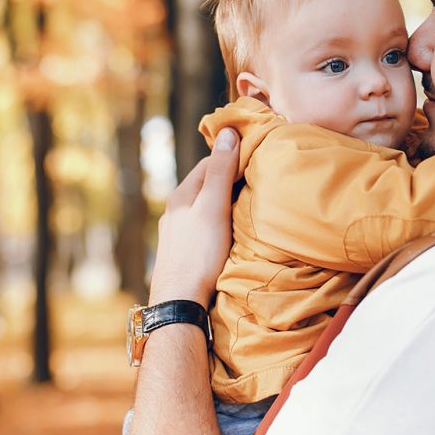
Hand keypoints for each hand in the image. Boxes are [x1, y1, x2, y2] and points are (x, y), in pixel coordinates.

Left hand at [148, 128, 240, 305]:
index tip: (257, 158)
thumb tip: (228, 131)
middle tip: (259, 182)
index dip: (232, 157)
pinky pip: (204, 230)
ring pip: (205, 210)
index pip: (209, 164)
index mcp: (181, 195)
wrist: (180, 303)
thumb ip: (222, 171)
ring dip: (226, 205)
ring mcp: (178, 235)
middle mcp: (175, 212)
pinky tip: (232, 235)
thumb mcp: (214, 207)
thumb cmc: (199, 253)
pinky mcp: (184, 255)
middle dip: (230, 181)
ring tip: (249, 207)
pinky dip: (220, 225)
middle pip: (207, 187)